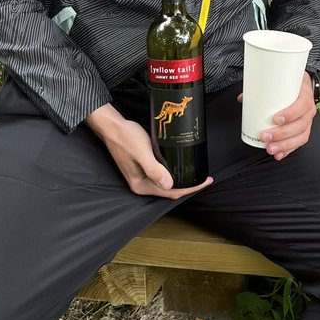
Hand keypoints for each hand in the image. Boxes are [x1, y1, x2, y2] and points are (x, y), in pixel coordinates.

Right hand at [85, 104, 212, 197]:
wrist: (113, 127)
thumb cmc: (126, 138)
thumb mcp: (142, 152)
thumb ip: (154, 170)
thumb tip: (169, 185)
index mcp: (141, 186)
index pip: (171, 192)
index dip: (190, 189)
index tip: (205, 181)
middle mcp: (141, 184)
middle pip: (170, 190)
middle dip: (189, 186)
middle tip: (205, 178)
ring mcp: (142, 177)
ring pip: (167, 183)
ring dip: (182, 180)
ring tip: (198, 174)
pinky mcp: (144, 168)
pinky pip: (163, 174)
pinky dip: (174, 173)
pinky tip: (182, 167)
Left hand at [240, 73, 315, 161]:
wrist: (301, 85)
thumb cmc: (290, 84)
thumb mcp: (279, 82)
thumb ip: (261, 88)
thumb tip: (242, 98)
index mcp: (305, 94)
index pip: (302, 105)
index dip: (290, 114)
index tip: (275, 119)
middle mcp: (308, 109)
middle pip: (300, 124)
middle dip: (282, 134)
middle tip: (265, 136)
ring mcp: (307, 121)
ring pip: (301, 136)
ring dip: (284, 145)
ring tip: (270, 148)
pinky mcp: (303, 130)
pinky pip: (299, 142)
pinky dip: (288, 150)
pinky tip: (279, 154)